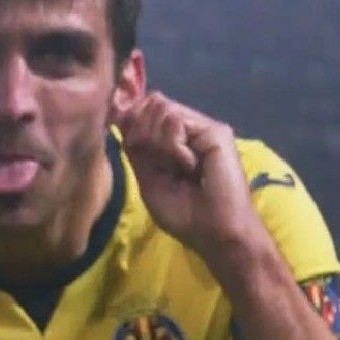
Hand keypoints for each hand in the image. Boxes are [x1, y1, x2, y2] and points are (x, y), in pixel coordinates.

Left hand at [116, 92, 264, 262]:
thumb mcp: (148, 180)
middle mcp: (190, 128)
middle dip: (143, 134)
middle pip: (150, 106)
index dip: (132, 123)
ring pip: (161, 109)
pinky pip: (176, 121)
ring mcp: (204, 128)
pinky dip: (173, 147)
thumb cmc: (185, 215)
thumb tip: (123, 114)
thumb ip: (136, 147)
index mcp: (175, 140)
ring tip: (177, 168)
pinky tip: (190, 166)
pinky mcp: (216, 131)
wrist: (216, 233)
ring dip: (159, 143)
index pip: (144, 111)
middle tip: (161, 166)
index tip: (134, 149)